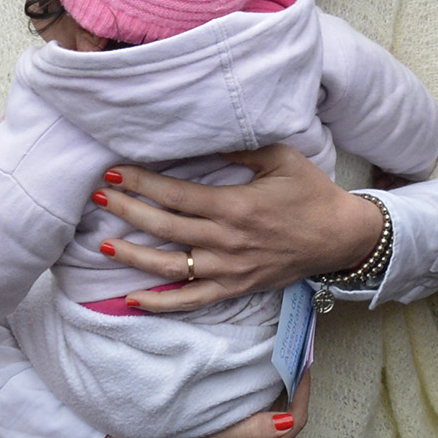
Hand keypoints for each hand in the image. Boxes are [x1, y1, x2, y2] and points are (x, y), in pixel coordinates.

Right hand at [95, 374, 306, 437]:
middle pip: (287, 413)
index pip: (294, 419)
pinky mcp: (229, 433)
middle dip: (292, 384)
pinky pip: (254, 410)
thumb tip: (287, 421)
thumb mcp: (211, 437)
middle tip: (293, 353)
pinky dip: (258, 390)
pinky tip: (251, 373)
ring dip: (276, 385)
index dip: (302, 389)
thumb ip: (249, 430)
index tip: (303, 362)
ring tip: (277, 358)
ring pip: (271, 411)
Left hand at [96, 144, 382, 311]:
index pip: (177, 194)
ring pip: (170, 267)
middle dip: (127, 212)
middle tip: (97, 198)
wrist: (339, 236)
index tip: (113, 174)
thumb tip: (204, 133)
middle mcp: (227, 240)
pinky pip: (191, 301)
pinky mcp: (234, 288)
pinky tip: (132, 299)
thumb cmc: (310, 193)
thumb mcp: (281, 158)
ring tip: (104, 245)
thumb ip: (241, 147)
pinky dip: (160, 304)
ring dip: (134, 257)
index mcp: (236, 205)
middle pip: (165, 228)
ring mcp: (229, 269)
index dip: (141, 183)